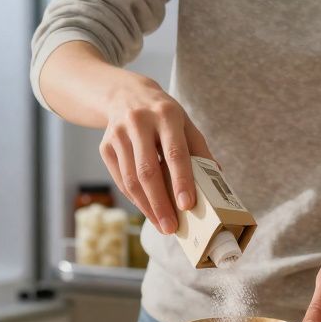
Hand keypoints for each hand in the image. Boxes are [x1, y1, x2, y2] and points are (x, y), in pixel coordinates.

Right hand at [100, 73, 212, 234]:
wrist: (124, 93)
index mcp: (166, 114)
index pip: (175, 152)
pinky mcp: (105, 146)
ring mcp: (118, 134)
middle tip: (171, 227)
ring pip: (131, 179)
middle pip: (148, 171)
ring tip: (161, 225)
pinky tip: (148, 210)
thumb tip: (215, 183)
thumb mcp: (185, 123)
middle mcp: (139, 122)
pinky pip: (120, 180)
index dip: (181, 180)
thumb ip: (199, 150)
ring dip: (147, 207)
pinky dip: (135, 199)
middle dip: (160, 203)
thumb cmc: (163, 114)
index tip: (187, 205)